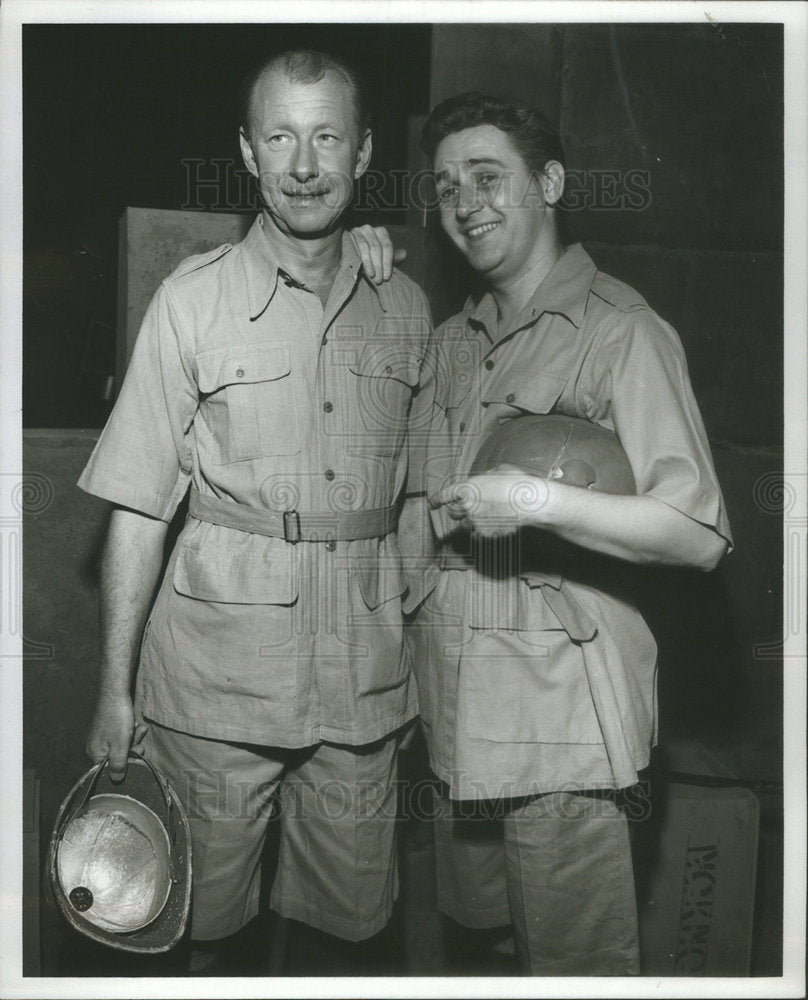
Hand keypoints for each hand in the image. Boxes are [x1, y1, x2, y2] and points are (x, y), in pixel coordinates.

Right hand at [85, 688, 147, 781]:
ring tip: (141, 729)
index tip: (137, 757)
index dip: (125, 765)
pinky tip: (137, 725)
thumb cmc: (116, 719)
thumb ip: (118, 764)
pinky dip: (129, 732)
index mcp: (94, 753)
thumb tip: (117, 780)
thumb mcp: (120, 746)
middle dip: (132, 750)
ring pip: (120, 745)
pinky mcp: (107, 728)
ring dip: (133, 739)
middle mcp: (95, 746)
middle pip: (116, 757)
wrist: (115, 692)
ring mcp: (101, 736)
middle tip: (141, 743)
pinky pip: (120, 736)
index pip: (109, 770)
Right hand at [348, 225, 406, 283]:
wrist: (348, 253)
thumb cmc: (369, 257)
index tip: (386, 277)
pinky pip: (357, 247)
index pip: (387, 247)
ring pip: (367, 248)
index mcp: (381, 232)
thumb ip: (392, 256)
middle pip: (377, 248)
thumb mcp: (382, 257)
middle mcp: (370, 229)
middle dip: (379, 266)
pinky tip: (362, 270)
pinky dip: (362, 260)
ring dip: (370, 265)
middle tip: (379, 280)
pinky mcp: (349, 235)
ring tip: (372, 277)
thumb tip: (404, 254)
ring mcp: (359, 230)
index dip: (388, 263)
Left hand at [431, 464, 548, 536]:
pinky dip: (484, 531)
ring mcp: (475, 522)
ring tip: (490, 515)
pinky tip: (496, 524)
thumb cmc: (517, 484)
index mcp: (467, 489)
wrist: (529, 503)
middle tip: (470, 509)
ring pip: (467, 525)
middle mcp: (467, 507)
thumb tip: (483, 481)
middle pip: (454, 513)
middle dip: (458, 511)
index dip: (437, 500)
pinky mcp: (485, 534)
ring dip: (473, 521)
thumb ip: (484, 477)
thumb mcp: (498, 471)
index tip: (432, 504)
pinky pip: (478, 534)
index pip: (446, 495)